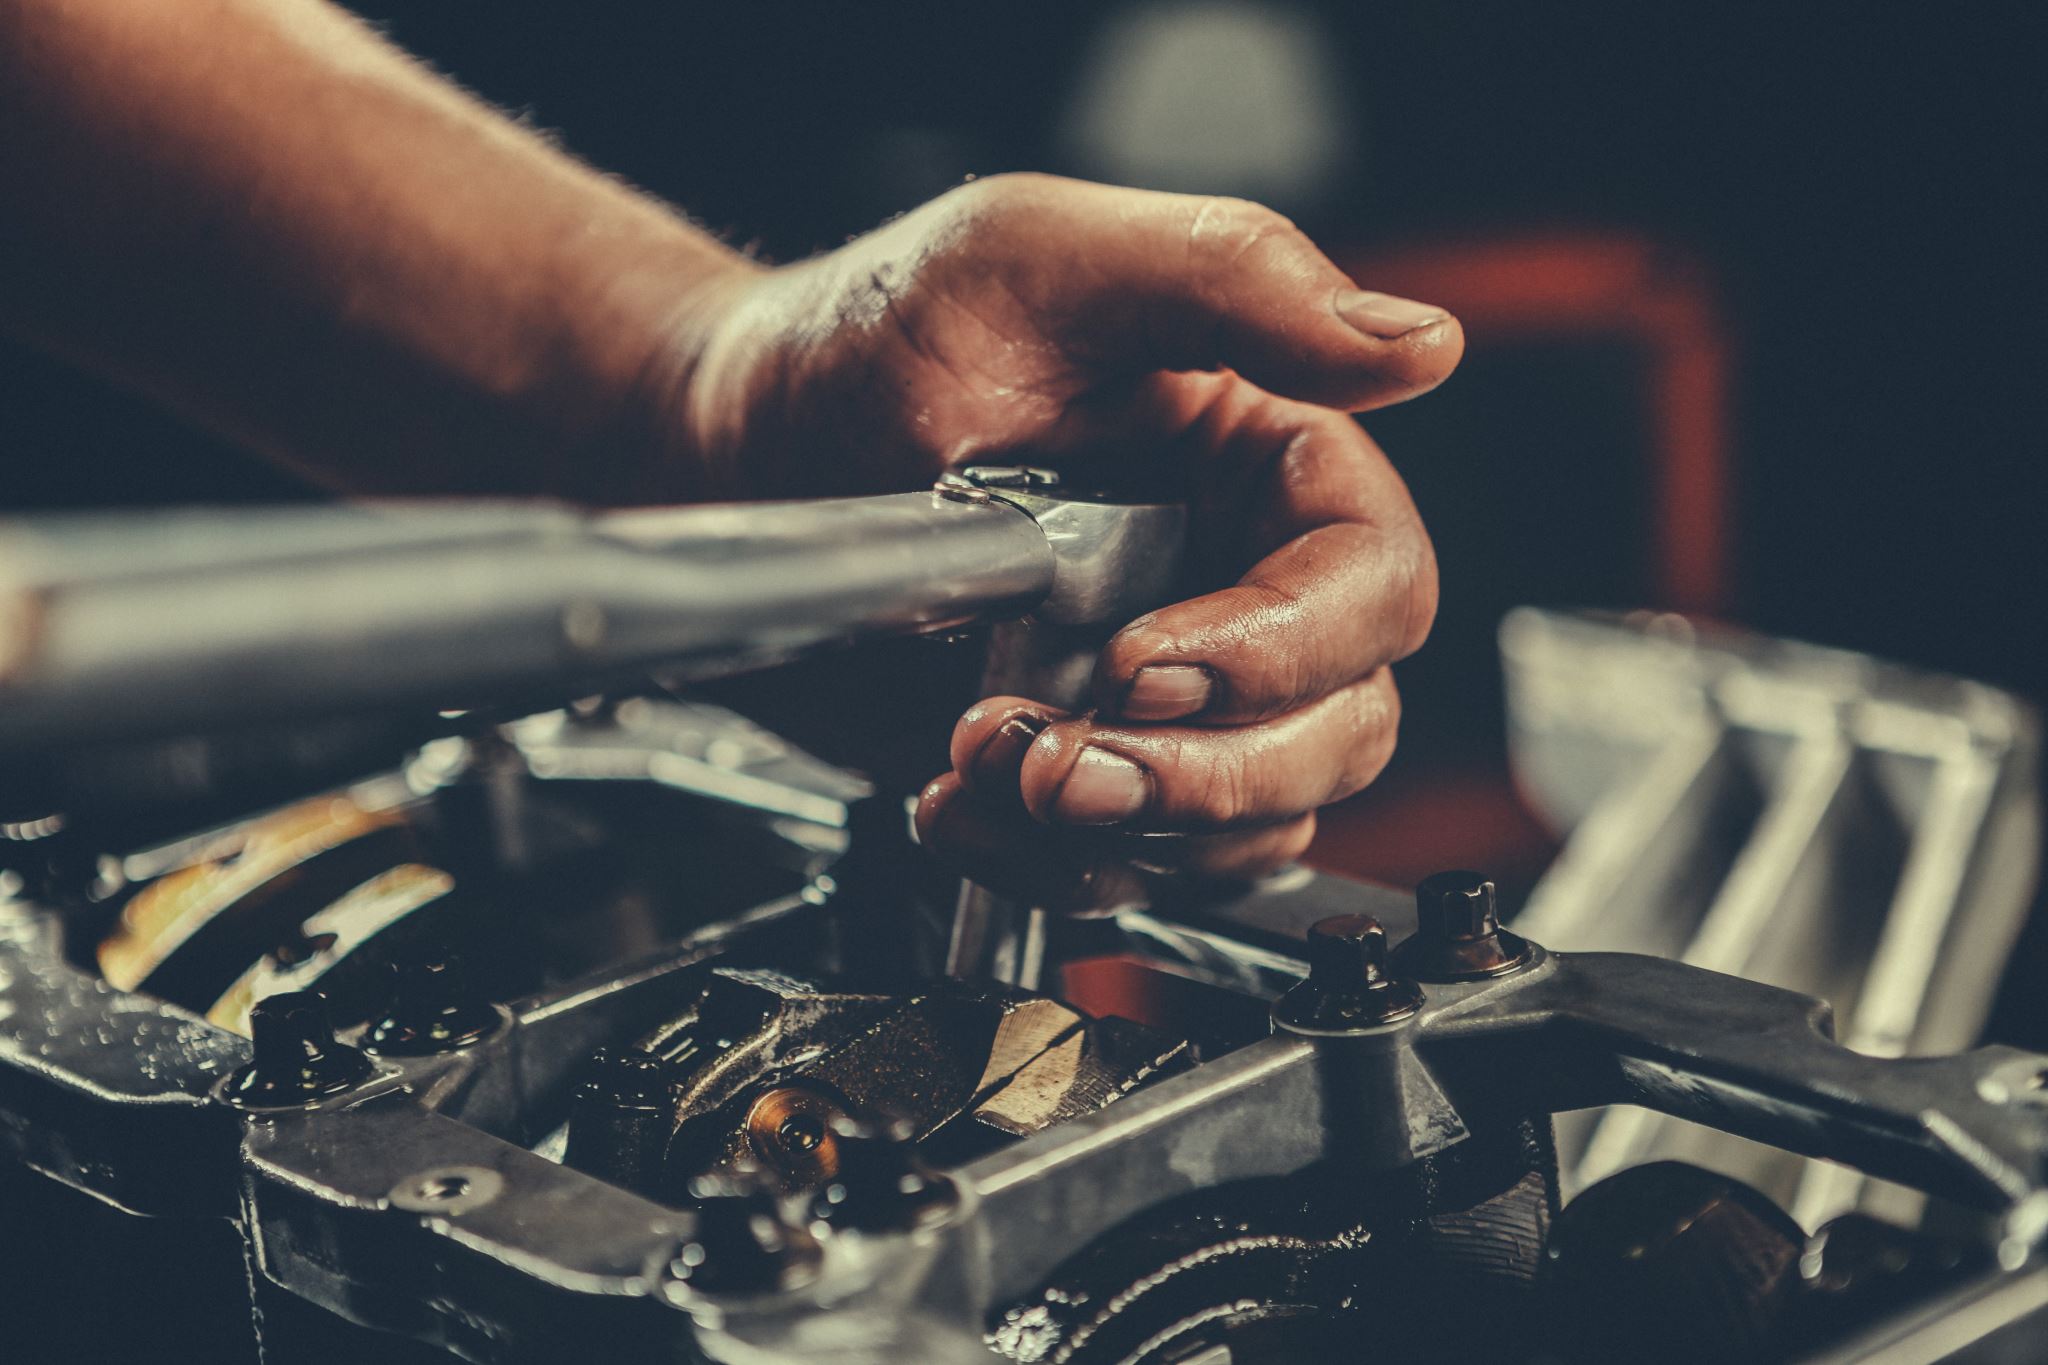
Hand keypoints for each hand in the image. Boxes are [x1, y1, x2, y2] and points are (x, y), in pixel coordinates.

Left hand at [669, 174, 1459, 906]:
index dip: (1286, 649)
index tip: (1142, 661)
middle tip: (1071, 756)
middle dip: (1213, 773)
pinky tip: (956, 802)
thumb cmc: (870, 338)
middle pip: (1341, 729)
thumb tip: (1415, 348)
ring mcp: (1155, 689)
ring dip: (1130, 826)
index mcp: (1260, 461)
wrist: (732, 455)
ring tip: (989, 760)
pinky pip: (1130, 868)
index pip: (1371, 583)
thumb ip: (1234, 281)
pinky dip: (1049, 866)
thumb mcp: (1039, 260)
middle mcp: (1231, 582)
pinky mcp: (1077, 764)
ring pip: (1251, 822)